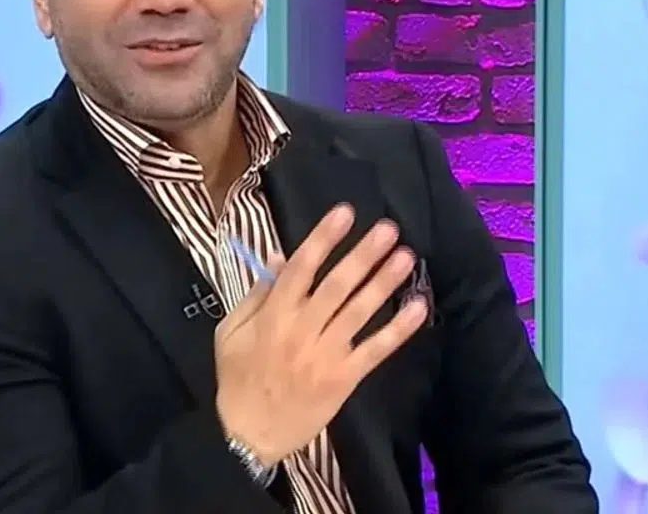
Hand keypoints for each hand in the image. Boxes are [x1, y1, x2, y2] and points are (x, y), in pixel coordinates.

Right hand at [213, 204, 429, 466]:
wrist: (250, 434)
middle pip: (337, 285)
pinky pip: (375, 350)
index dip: (323, 238)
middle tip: (389, 228)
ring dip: (384, 282)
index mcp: (273, 315)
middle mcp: (302, 330)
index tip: (345, 213)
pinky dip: (398, 330)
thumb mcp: (230, 331)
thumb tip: (278, 255)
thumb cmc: (238, 378)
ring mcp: (326, 354)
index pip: (301, 268)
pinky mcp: (344, 377)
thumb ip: (256, 294)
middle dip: (363, 254)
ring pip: (359, 312)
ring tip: (406, 257)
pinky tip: (417, 308)